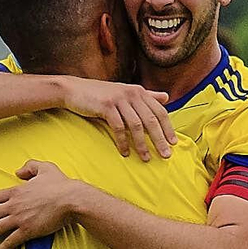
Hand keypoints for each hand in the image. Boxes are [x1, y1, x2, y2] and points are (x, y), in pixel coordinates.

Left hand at [0, 160, 83, 248]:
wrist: (72, 199)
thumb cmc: (61, 184)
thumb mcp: (45, 168)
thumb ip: (29, 167)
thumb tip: (18, 171)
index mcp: (16, 191)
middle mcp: (13, 205)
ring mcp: (19, 219)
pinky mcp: (28, 230)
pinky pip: (10, 241)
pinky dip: (0, 248)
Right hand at [58, 77, 174, 160]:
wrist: (73, 90)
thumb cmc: (101, 94)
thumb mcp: (126, 92)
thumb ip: (147, 96)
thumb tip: (166, 97)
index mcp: (139, 91)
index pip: (159, 111)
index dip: (168, 128)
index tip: (174, 143)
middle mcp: (132, 94)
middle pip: (151, 120)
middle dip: (160, 139)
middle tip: (166, 155)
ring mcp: (119, 99)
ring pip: (136, 126)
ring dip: (142, 144)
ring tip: (146, 158)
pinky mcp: (106, 106)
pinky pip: (119, 128)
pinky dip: (122, 142)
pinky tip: (125, 153)